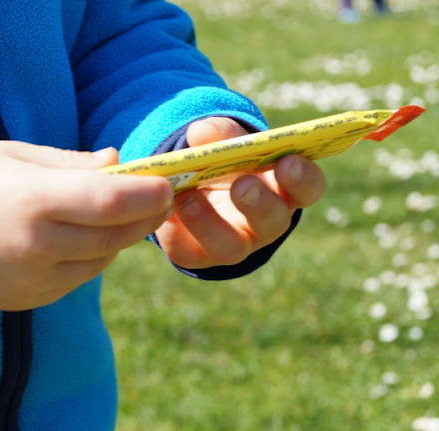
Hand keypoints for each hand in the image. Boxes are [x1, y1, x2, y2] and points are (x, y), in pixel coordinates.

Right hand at [0, 141, 173, 310]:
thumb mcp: (21, 156)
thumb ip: (73, 163)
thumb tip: (118, 161)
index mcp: (34, 200)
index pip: (110, 200)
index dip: (147, 194)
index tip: (167, 184)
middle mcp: (37, 245)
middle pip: (113, 235)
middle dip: (145, 217)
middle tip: (161, 200)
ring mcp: (34, 278)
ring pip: (100, 260)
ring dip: (120, 238)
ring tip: (125, 214)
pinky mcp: (30, 297)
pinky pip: (78, 278)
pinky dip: (94, 257)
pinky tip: (89, 238)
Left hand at [155, 117, 326, 268]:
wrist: (192, 188)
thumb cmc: (223, 162)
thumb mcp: (225, 143)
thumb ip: (220, 135)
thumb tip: (201, 131)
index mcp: (283, 190)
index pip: (308, 188)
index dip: (302, 178)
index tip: (288, 161)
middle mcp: (265, 223)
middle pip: (273, 221)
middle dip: (259, 204)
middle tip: (242, 185)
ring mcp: (234, 245)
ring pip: (231, 247)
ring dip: (210, 223)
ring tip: (187, 198)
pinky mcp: (198, 255)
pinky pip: (190, 252)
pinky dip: (176, 232)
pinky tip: (164, 213)